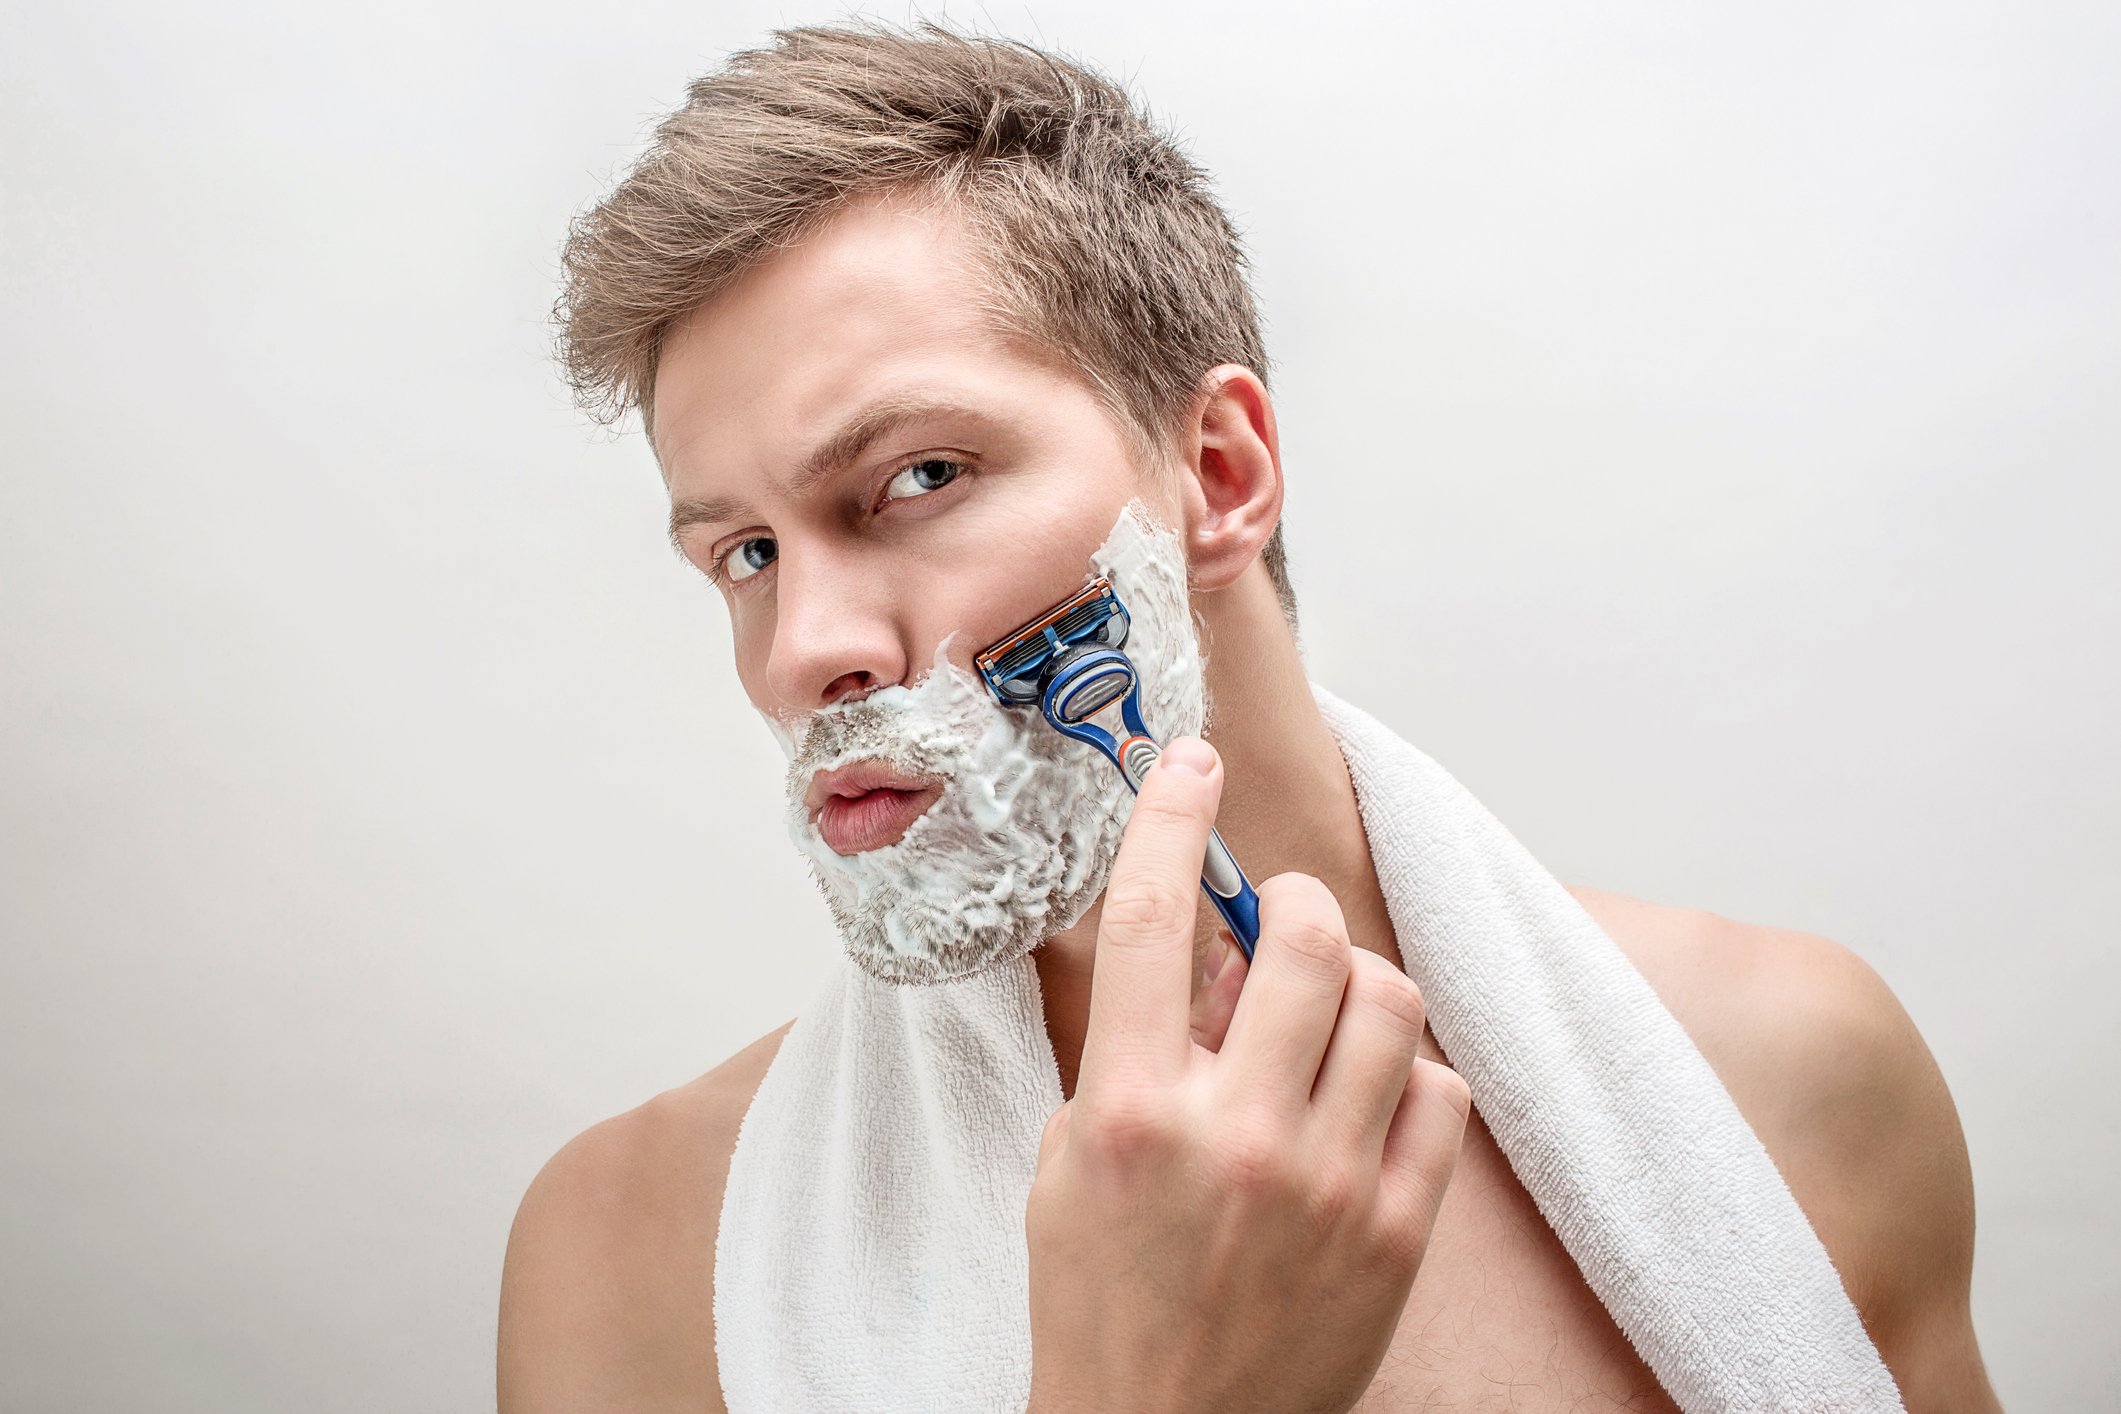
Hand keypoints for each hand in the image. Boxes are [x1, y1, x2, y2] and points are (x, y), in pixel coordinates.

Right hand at [1024, 737, 1472, 1413]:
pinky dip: (1405, 1075)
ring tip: (1325, 1019)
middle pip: (1304, 939)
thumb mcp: (1069, 1162)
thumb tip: (1215, 960)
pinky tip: (1366, 1101)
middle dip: (1293, 904)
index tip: (1189, 763)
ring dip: (1354, 985)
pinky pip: (1440, 1094)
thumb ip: (1135, 1051)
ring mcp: (1326, 1184)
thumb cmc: (1102, 1300)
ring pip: (1388, 1001)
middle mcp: (1231, 1136)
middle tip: (1280, 923)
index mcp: (1126, 1111)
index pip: (1153, 922)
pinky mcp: (1395, 1233)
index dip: (1172, 820)